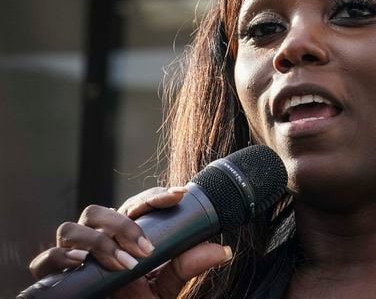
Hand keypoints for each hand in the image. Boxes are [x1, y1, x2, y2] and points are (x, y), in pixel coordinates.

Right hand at [28, 186, 232, 297]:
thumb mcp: (165, 287)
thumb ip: (187, 267)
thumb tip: (223, 250)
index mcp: (123, 235)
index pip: (136, 205)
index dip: (155, 196)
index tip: (181, 194)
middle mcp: (96, 239)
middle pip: (100, 211)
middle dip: (124, 224)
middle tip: (147, 250)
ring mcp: (73, 256)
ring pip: (73, 227)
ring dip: (100, 242)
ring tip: (124, 264)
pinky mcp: (54, 276)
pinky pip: (47, 258)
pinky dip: (63, 257)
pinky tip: (84, 264)